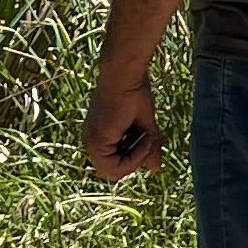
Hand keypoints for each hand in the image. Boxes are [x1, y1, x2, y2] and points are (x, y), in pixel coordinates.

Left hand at [81, 61, 166, 182]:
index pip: (115, 166)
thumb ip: (148, 148)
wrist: (125, 75)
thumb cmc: (133, 92)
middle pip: (113, 172)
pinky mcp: (97, 141)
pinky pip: (115, 166)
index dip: (134, 160)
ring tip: (146, 138)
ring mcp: (92, 143)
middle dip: (134, 162)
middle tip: (147, 142)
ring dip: (135, 160)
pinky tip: (144, 139)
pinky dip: (133, 158)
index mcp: (99, 138)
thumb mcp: (144, 126)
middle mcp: (91, 142)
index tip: (148, 141)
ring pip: (113, 172)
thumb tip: (156, 169)